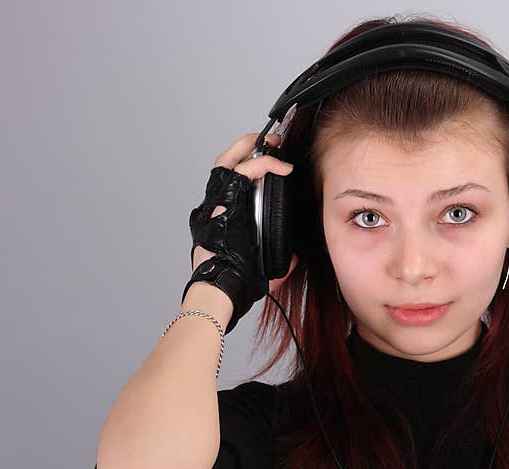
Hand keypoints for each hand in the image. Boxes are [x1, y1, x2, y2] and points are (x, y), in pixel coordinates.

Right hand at [184, 132, 297, 334]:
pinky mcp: (224, 200)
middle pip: (224, 163)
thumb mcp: (261, 268)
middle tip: (269, 142)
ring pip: (228, 160)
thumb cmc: (234, 281)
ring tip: (272, 143)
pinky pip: (244, 172)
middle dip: (245, 147)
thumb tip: (294, 260)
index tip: (270, 165)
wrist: (220, 285)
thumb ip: (278, 262)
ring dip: (250, 146)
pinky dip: (263, 163)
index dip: (248, 168)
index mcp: (221, 218)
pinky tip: (280, 165)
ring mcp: (216, 201)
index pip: (230, 183)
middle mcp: (214, 205)